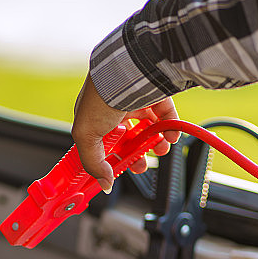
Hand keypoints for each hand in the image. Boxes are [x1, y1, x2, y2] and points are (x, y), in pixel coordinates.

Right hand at [71, 74, 179, 192]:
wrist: (128, 74)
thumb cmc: (101, 98)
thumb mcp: (86, 135)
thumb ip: (93, 163)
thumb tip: (104, 184)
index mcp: (93, 118)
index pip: (103, 144)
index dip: (112, 159)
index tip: (119, 171)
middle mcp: (113, 109)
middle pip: (127, 139)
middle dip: (137, 155)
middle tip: (142, 165)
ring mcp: (135, 101)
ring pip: (147, 128)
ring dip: (156, 143)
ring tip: (161, 149)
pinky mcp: (154, 95)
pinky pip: (164, 115)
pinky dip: (170, 127)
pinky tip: (170, 136)